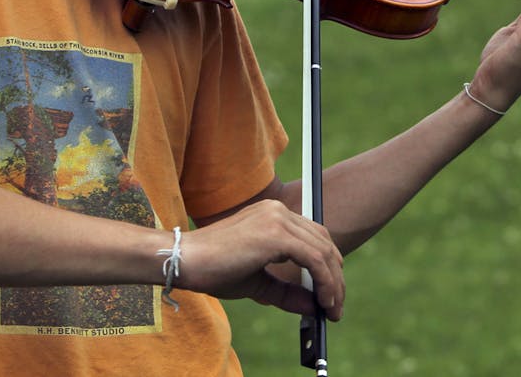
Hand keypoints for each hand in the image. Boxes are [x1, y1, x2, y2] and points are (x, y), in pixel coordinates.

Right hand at [175, 199, 343, 319]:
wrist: (184, 261)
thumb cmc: (214, 270)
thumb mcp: (258, 282)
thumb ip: (287, 291)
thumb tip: (315, 306)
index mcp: (273, 215)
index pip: (313, 237)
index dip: (328, 266)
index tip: (331, 293)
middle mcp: (278, 211)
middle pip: (323, 242)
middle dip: (335, 277)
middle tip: (335, 306)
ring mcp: (278, 219)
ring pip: (323, 251)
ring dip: (333, 283)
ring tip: (332, 308)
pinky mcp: (276, 234)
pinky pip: (314, 259)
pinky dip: (324, 281)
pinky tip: (323, 301)